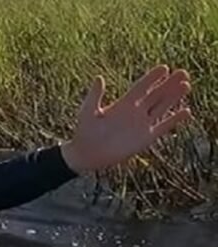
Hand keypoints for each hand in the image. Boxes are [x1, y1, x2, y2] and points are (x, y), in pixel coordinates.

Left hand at [60, 64, 191, 174]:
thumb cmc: (84, 133)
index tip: (164, 67)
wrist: (86, 155)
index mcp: (123, 104)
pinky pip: (163, 127)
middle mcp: (135, 112)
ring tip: (186, 85)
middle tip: (183, 72)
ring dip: (174, 97)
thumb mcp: (88, 112)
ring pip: (162, 108)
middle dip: (169, 84)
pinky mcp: (145, 138)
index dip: (152, 78)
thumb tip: (99, 77)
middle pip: (156, 95)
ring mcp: (142, 125)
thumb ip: (95, 96)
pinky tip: (186, 111)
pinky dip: (174, 120)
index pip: (141, 87)